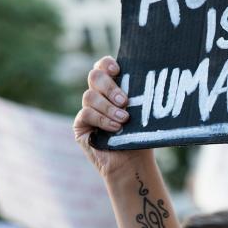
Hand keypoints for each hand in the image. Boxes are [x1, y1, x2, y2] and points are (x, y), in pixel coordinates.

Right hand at [73, 56, 150, 177]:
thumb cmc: (141, 136)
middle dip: (110, 87)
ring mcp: (87, 110)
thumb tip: (147, 80)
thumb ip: (139, 96)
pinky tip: (115, 128)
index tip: (118, 70)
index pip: (103, 67)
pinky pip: (86, 114)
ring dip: (108, 107)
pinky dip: (102, 120)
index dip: (106, 64)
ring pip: (90, 96)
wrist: (134, 163)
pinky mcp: (80, 125)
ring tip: (124, 119)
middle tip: (125, 101)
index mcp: (113, 88)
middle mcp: (98, 96)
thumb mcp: (143, 113)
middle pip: (94, 77)